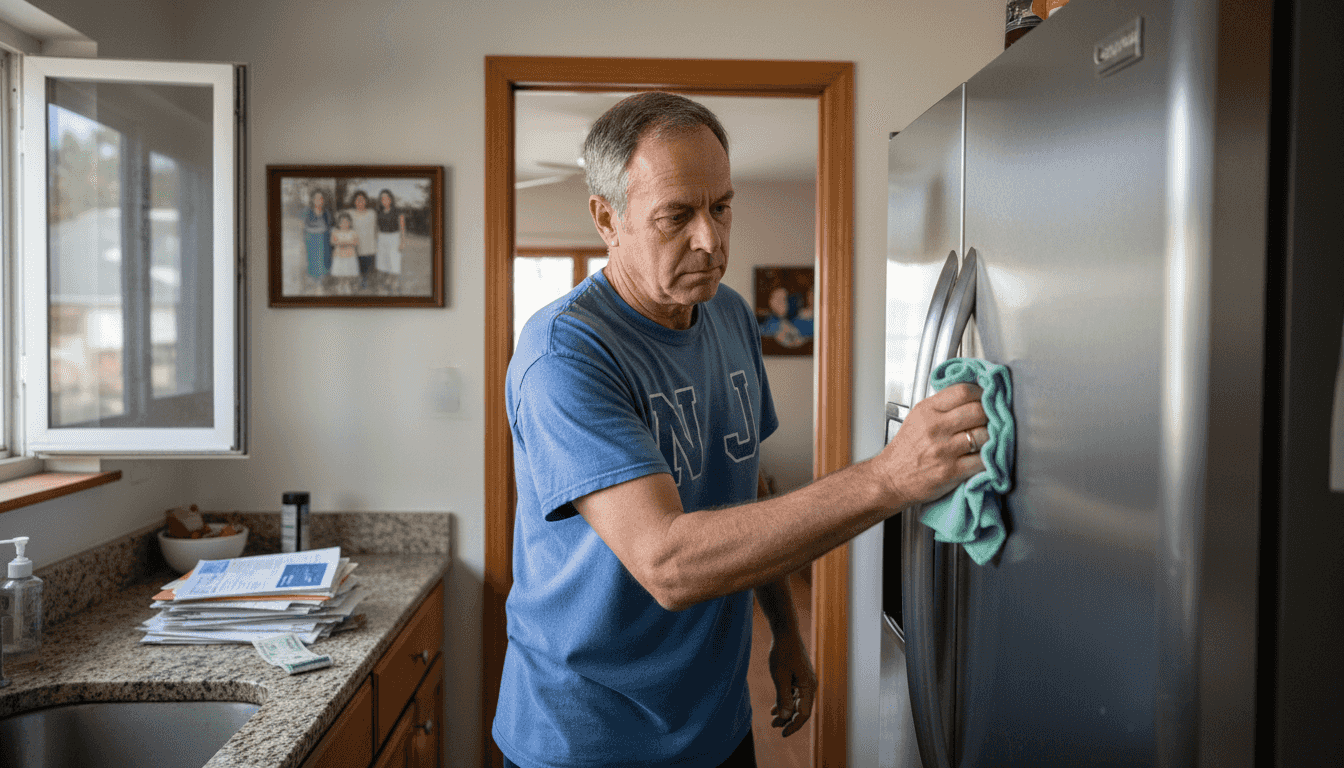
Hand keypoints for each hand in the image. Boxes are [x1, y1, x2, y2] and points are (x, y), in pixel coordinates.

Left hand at [768, 635, 815, 737]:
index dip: (793, 726)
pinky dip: (785, 702)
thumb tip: (786, 717)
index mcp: (808, 686)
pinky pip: (794, 695)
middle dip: (788, 721)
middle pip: (801, 710)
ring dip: (786, 712)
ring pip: (797, 703)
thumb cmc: (782, 652)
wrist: (785, 632)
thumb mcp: (780, 676)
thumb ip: (783, 697)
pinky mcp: (800, 677)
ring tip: (773, 721)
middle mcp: (810, 685)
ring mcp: (805, 681)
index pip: (804, 714)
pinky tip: (775, 708)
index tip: (782, 734)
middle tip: (775, 728)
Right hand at [878, 383, 987, 506]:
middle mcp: (935, 428)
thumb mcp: (916, 418)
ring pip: (985, 435)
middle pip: (978, 410)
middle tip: (992, 419)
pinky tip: (985, 456)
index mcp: (926, 411)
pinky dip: (990, 458)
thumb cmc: (905, 450)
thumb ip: (941, 406)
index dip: (981, 393)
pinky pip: (983, 460)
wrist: (891, 479)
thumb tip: (972, 395)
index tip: (986, 397)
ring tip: (988, 438)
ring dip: (992, 437)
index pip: (963, 391)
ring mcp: (944, 450)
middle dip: (990, 414)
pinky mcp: (951, 471)